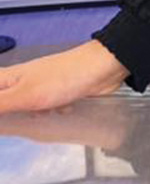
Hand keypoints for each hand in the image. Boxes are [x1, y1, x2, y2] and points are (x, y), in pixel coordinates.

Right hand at [0, 40, 129, 113]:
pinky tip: (61, 109)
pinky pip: (44, 109)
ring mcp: (40, 87)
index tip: (7, 112)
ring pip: (24, 108)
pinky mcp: (58, 94)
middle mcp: (21, 80)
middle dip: (10, 115)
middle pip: (4, 102)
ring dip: (33, 115)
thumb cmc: (62, 79)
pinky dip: (50, 112)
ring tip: (46, 110)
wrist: (105, 69)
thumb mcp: (23, 96)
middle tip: (35, 111)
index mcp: (7, 77)